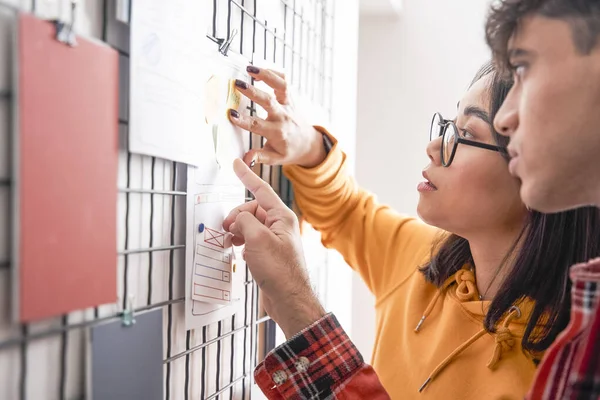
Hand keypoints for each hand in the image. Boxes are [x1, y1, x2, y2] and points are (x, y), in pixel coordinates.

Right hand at [223, 159, 325, 337]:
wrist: (289, 299)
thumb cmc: (280, 271)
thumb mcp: (257, 239)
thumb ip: (245, 221)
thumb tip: (239, 219)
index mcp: (281, 217)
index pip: (261, 190)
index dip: (246, 176)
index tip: (236, 163)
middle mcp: (280, 226)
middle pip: (252, 209)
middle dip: (237, 216)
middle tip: (229, 230)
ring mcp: (275, 241)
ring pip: (250, 226)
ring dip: (238, 231)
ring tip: (232, 242)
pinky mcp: (270, 255)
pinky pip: (252, 240)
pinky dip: (243, 243)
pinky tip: (241, 253)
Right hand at [228, 67, 326, 167]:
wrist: (308, 144)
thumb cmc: (290, 151)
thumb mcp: (275, 158)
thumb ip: (260, 157)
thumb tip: (245, 160)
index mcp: (277, 132)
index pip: (258, 125)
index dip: (244, 120)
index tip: (231, 114)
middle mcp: (283, 117)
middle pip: (269, 101)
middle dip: (253, 92)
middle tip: (237, 84)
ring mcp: (288, 105)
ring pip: (281, 86)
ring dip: (266, 75)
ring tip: (249, 69)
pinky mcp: (290, 98)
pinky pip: (284, 81)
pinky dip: (274, 73)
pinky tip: (260, 70)